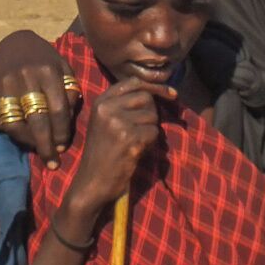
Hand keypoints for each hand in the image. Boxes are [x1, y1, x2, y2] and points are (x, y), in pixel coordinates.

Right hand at [0, 31, 77, 165]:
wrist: (16, 45)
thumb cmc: (47, 62)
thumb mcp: (65, 70)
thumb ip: (71, 92)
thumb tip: (69, 122)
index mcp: (48, 71)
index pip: (58, 110)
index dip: (62, 133)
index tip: (64, 148)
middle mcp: (25, 76)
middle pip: (37, 120)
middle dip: (46, 145)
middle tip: (53, 162)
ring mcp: (4, 82)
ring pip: (15, 124)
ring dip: (28, 143)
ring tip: (38, 151)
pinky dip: (11, 133)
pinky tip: (22, 138)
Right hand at [61, 79, 172, 239]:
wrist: (92, 182)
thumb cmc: (104, 152)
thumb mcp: (106, 121)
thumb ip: (124, 104)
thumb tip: (161, 91)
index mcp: (101, 102)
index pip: (134, 82)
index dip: (155, 86)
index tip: (171, 93)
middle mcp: (107, 108)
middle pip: (146, 97)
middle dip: (151, 113)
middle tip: (142, 129)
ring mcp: (117, 122)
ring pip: (152, 116)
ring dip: (150, 130)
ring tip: (135, 142)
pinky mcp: (128, 138)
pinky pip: (154, 132)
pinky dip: (150, 142)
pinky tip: (136, 150)